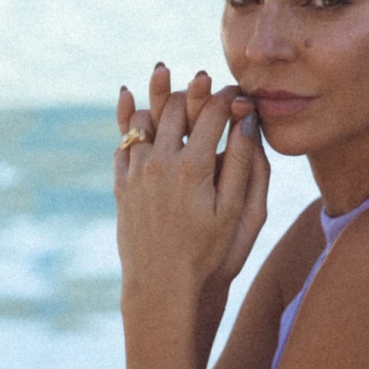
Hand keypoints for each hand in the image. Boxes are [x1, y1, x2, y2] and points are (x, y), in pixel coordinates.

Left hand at [114, 65, 266, 314]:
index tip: (238, 92)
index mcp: (193, 166)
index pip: (212, 111)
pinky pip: (123, 144)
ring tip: (169, 88)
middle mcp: (160, 162)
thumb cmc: (208, 253)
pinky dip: (131, 126)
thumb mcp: (236, 211)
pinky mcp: (121, 186)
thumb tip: (246, 119)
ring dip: (158, 103)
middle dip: (193, 90)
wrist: (162, 286)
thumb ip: (243, 163)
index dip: (228, 96)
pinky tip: (136, 113)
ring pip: (143, 119)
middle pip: (175, 106)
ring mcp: (136, 173)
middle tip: (204, 82)